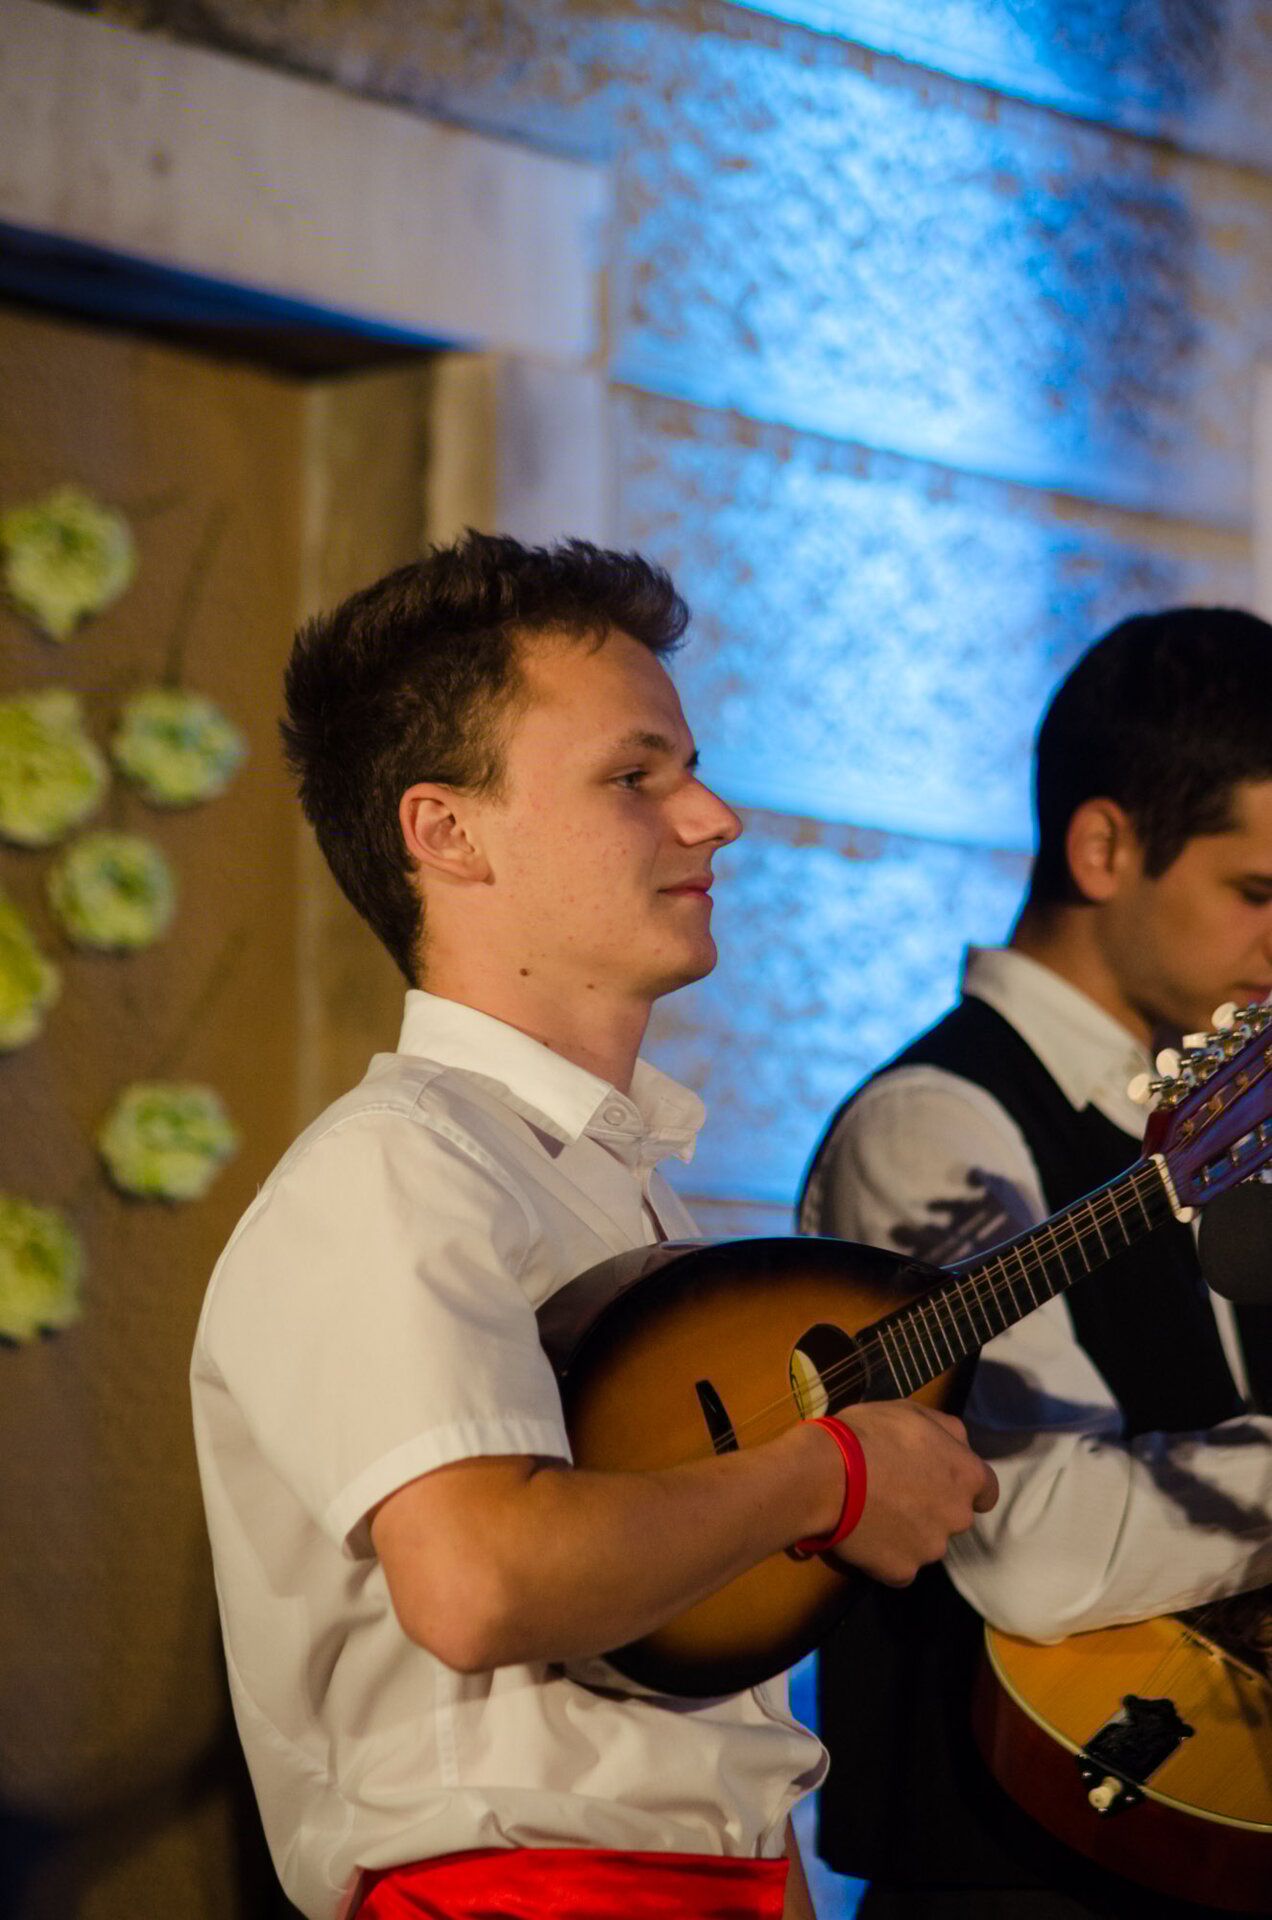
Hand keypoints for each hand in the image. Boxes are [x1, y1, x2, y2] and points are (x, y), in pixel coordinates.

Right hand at [827, 1401, 997, 1586]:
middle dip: (932, 1507)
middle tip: (896, 1491)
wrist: (824, 1476)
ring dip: (909, 1531)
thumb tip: (958, 1446)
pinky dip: (886, 1555)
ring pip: (926, 1542)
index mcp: (967, 1475)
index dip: (962, 1485)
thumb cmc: (868, 1435)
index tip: (938, 1480)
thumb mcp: (912, 1412)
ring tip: (873, 1512)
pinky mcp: (902, 1572)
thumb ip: (946, 1431)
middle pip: (953, 1517)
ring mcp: (931, 1549)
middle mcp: (958, 1517)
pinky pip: (900, 1567)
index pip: (986, 1491)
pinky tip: (864, 1536)